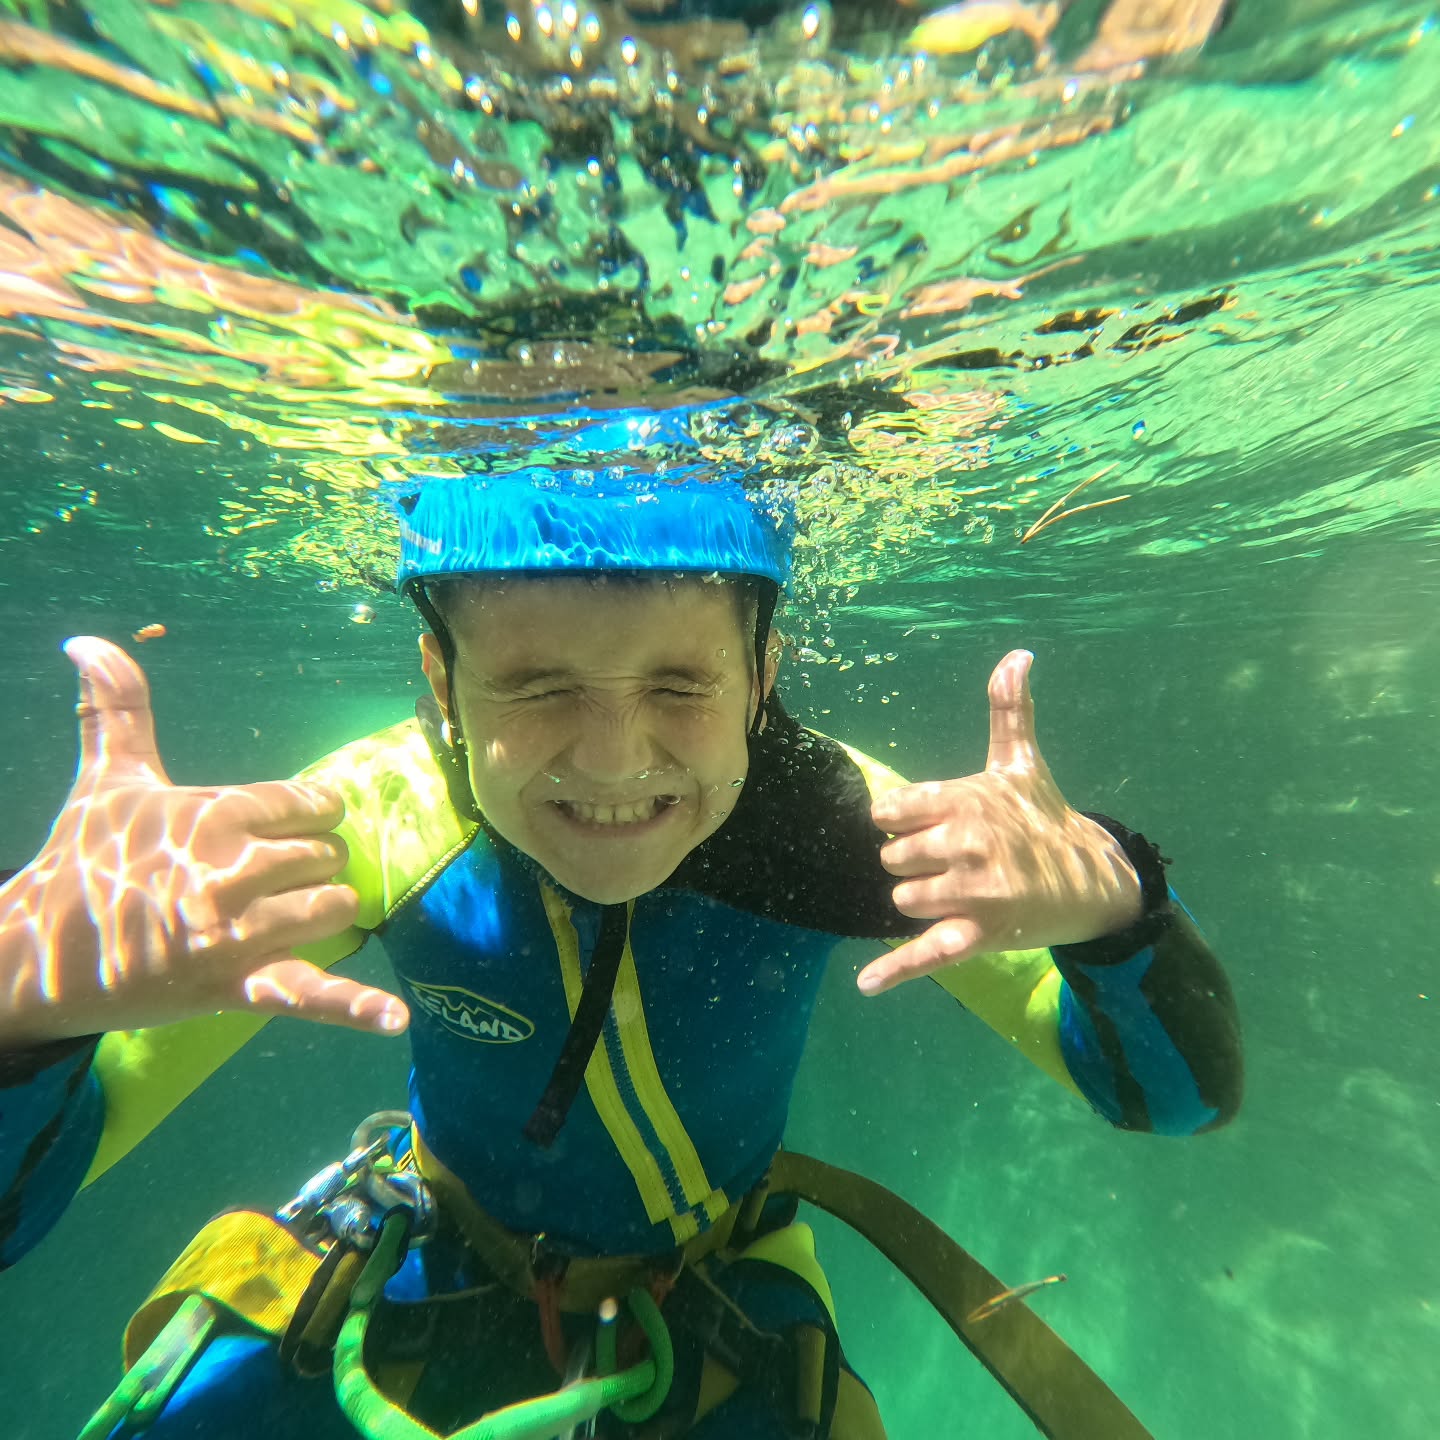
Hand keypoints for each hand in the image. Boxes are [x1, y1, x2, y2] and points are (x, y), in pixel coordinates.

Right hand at [0, 637, 409, 1043]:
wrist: (36, 958)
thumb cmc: (82, 862)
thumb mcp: (108, 781)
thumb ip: (117, 708)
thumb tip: (87, 640)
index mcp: (217, 812)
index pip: (315, 803)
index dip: (306, 817)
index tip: (279, 829)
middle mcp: (233, 868)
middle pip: (329, 858)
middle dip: (308, 868)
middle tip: (257, 882)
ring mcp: (237, 933)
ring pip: (335, 910)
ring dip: (319, 914)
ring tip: (273, 919)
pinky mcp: (235, 987)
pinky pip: (308, 995)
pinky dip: (354, 1010)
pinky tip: (394, 1020)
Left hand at [858, 650, 1140, 994]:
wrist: (1092, 880)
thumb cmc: (1042, 817)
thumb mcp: (1021, 763)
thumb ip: (1008, 710)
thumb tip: (1018, 654)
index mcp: (966, 801)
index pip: (889, 812)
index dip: (900, 820)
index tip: (927, 822)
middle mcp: (966, 845)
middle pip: (892, 859)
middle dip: (913, 862)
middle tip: (951, 861)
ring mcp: (973, 895)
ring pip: (903, 900)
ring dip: (920, 901)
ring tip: (957, 892)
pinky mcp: (979, 937)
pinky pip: (927, 954)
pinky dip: (895, 971)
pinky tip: (868, 985)